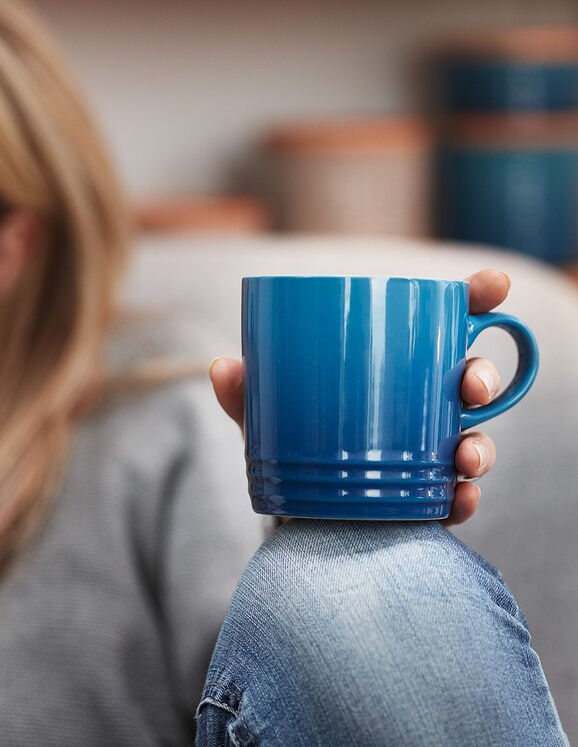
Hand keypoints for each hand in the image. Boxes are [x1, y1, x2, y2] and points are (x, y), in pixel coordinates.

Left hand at [210, 268, 509, 527]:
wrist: (293, 525)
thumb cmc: (291, 456)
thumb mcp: (267, 423)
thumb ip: (249, 399)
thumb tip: (223, 368)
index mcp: (394, 373)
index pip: (444, 329)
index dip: (475, 302)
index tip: (493, 286)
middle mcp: (420, 411)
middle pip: (468, 382)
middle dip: (482, 376)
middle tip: (471, 384)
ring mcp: (429, 456)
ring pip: (474, 439)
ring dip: (480, 444)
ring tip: (464, 455)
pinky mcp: (428, 502)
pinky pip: (457, 498)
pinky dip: (464, 498)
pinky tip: (460, 497)